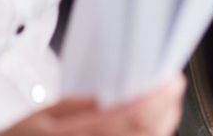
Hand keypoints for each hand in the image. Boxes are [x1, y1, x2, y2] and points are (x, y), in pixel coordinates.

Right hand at [0, 75, 185, 135]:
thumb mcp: (39, 119)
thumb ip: (79, 108)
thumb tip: (117, 96)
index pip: (126, 120)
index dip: (156, 100)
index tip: (171, 81)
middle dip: (165, 113)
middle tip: (173, 92)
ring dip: (160, 131)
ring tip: (166, 110)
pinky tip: (150, 132)